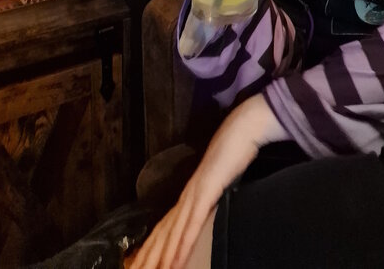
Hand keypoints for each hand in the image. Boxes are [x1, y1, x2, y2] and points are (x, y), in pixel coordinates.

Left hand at [131, 94, 285, 268]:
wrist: (241, 129)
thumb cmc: (233, 152)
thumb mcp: (220, 179)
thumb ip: (210, 196)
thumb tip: (207, 210)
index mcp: (188, 194)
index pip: (164, 226)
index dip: (152, 247)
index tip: (142, 265)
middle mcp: (186, 196)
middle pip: (162, 233)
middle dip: (149, 256)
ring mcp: (194, 194)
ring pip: (172, 233)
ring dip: (160, 257)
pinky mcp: (207, 192)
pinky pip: (192, 224)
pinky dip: (181, 245)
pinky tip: (175, 262)